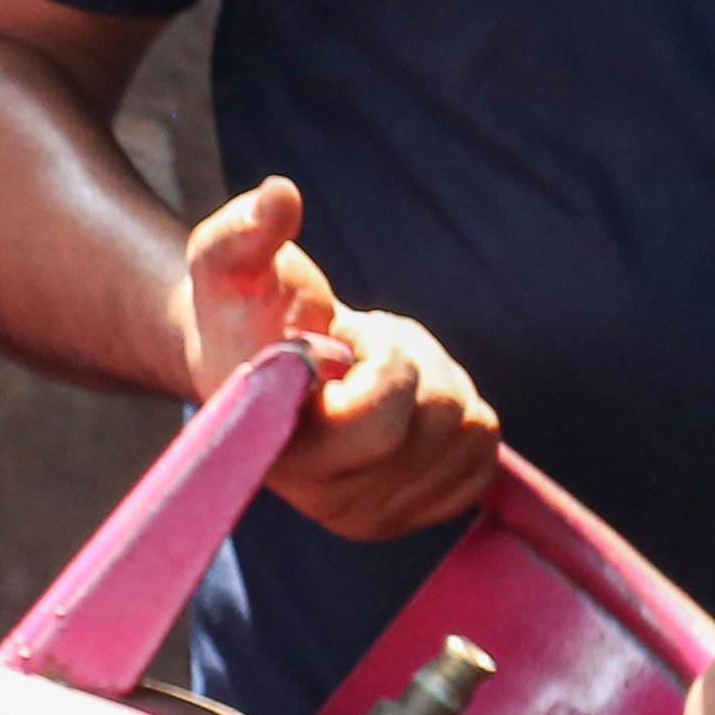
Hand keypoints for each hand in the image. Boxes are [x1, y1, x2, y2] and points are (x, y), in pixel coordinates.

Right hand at [171, 177, 502, 539]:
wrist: (252, 370)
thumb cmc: (243, 312)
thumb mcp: (228, 260)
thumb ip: (246, 229)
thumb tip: (280, 196)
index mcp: (282, 453)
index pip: (381, 420)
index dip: (380, 359)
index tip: (339, 339)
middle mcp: (330, 504)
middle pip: (440, 415)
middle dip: (412, 357)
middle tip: (361, 348)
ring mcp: (378, 517)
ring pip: (469, 427)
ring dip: (434, 380)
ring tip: (376, 372)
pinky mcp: (418, 513)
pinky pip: (486, 453)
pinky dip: (460, 412)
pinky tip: (405, 404)